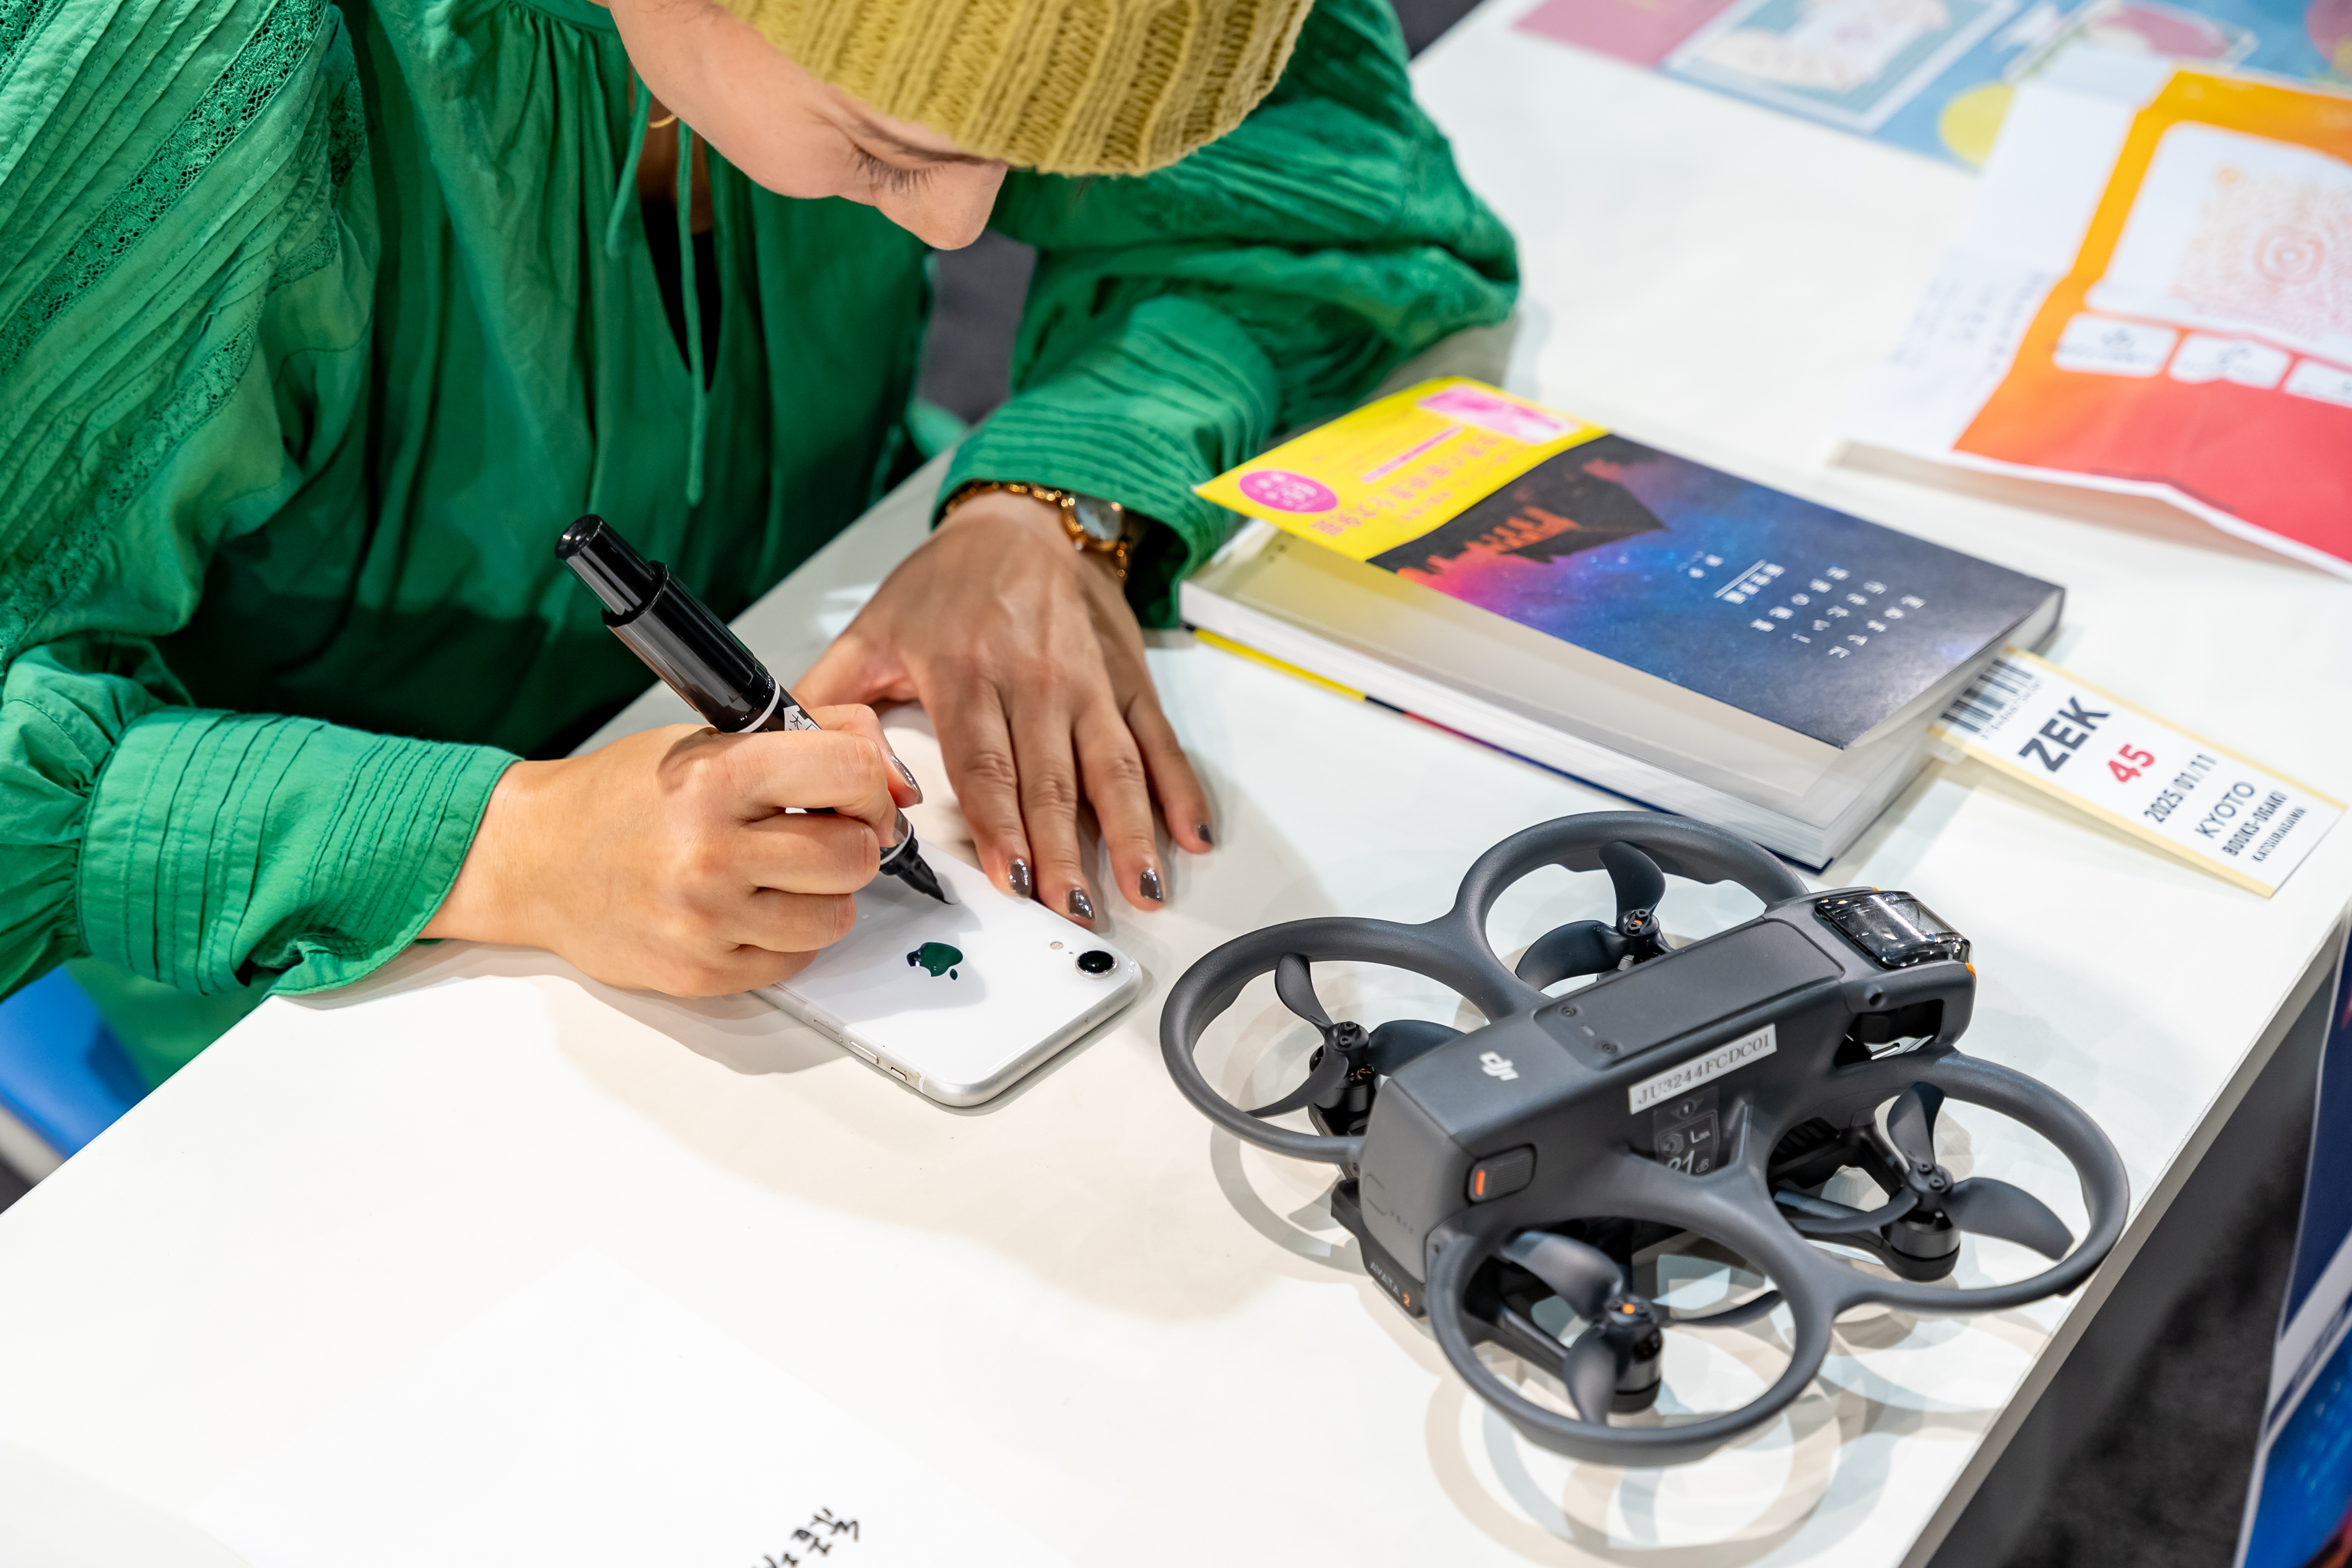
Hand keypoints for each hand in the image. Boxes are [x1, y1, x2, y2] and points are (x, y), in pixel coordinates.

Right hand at [423, 706, 916, 993]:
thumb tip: (895, 776)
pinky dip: (788, 935)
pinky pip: (796, 960)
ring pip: (837, 917)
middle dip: (853, 842)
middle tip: (820, 833)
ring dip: (823, 895)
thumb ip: (811, 737)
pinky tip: (751, 908)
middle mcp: (711, 851)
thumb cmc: (623, 797)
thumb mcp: (709, 739)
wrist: (535, 859)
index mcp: (716, 777)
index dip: (871, 785)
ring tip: (781, 874)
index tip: (858, 792)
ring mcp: (705, 919)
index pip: (851, 774)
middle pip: (856, 855)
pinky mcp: (701, 972)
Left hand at [796, 491, 1211, 924]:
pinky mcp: (1126, 680)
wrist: (1022, 519)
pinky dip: (1179, 789)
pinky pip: (1157, 740)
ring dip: (1130, 832)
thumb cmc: (947, 582)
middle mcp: (1034, 676)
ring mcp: (1087, 680)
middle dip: (1064, 849)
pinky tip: (1191, 836)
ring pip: (1112, 766)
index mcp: (966, 669)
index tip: (1011, 875)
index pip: (984, 762)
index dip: (999, 822)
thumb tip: (783, 754)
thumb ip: (829, 695)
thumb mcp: (874, 629)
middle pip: (1050, 777)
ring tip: (1142, 889)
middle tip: (1073, 911)